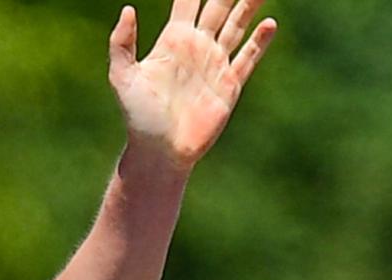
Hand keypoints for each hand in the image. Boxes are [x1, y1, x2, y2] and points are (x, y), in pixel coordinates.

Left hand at [110, 1, 274, 166]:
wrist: (160, 153)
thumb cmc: (138, 117)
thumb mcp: (123, 78)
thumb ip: (122, 44)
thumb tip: (128, 9)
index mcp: (173, 39)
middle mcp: (197, 46)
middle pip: (219, 6)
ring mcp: (215, 64)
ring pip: (237, 25)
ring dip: (249, 5)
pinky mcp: (229, 85)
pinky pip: (248, 57)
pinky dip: (260, 41)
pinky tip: (269, 23)